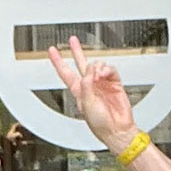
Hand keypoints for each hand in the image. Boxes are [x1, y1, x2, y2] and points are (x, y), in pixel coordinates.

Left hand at [47, 35, 137, 150]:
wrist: (117, 130)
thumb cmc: (101, 124)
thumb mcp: (87, 104)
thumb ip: (86, 85)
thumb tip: (89, 71)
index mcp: (79, 92)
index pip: (65, 73)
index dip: (58, 62)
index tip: (53, 51)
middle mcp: (90, 86)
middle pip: (81, 64)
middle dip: (76, 51)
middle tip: (73, 40)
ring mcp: (102, 84)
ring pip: (97, 65)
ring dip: (97, 67)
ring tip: (98, 76)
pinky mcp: (114, 83)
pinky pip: (109, 69)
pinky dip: (107, 69)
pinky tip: (105, 74)